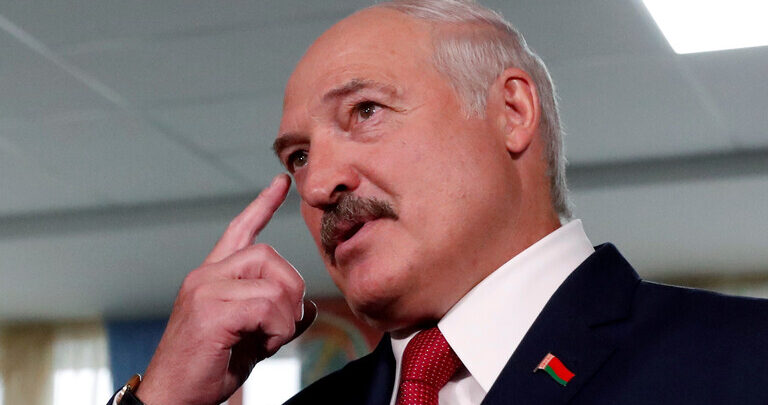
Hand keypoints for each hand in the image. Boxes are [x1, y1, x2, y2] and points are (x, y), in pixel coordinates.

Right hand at [135, 174, 316, 404]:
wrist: (172, 400)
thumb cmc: (208, 370)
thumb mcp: (250, 337)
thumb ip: (275, 316)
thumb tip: (306, 306)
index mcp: (211, 277)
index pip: (239, 230)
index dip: (263, 205)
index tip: (282, 183)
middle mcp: (205, 276)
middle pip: (269, 255)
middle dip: (289, 289)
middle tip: (280, 326)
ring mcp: (205, 290)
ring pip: (273, 280)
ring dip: (284, 315)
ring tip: (267, 339)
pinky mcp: (210, 310)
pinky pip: (267, 305)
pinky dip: (277, 328)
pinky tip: (261, 344)